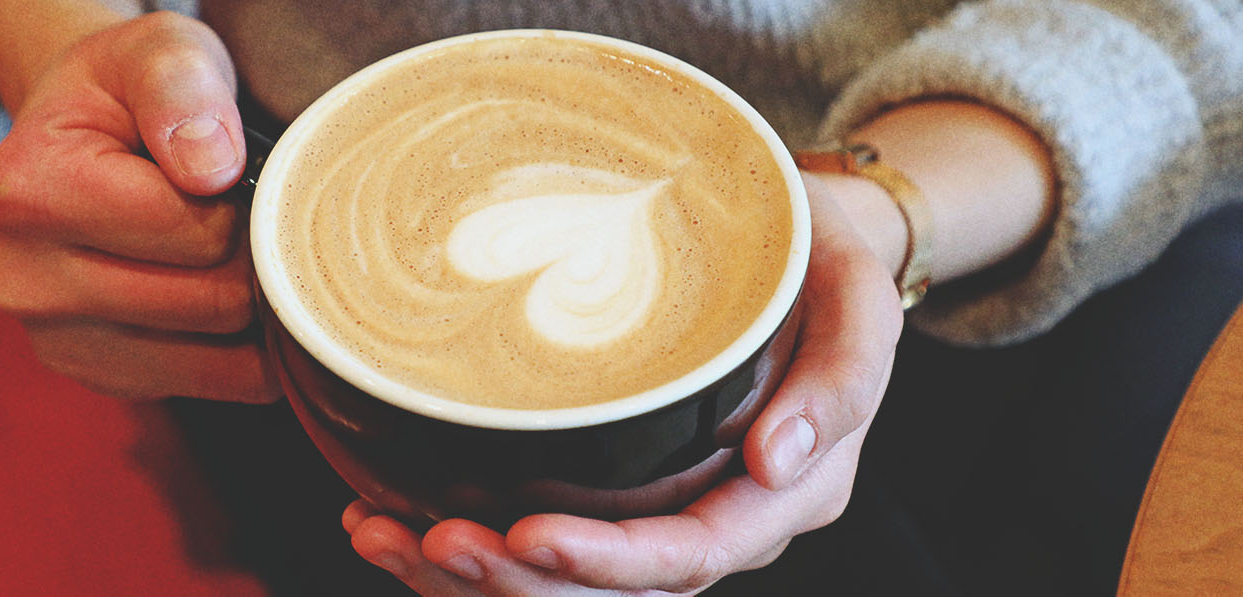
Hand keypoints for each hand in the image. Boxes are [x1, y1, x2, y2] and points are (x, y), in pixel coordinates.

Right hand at [0, 12, 274, 402]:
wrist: (79, 137)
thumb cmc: (128, 92)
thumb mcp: (157, 50)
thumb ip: (184, 87)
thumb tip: (210, 170)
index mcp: (27, 195)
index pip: (198, 231)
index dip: (235, 198)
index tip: (214, 169)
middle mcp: (23, 284)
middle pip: (212, 301)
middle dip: (246, 255)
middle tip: (229, 209)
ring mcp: (56, 344)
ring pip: (218, 357)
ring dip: (246, 306)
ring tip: (219, 248)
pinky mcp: (99, 380)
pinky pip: (213, 384)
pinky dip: (237, 347)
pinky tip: (212, 290)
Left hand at [342, 178, 905, 594]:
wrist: (799, 243)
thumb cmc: (818, 257)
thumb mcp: (859, 295)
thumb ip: (845, 375)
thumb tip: (779, 462)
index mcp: (783, 494)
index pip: (688, 557)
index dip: (605, 561)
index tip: (524, 532)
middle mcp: (721, 522)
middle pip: (613, 593)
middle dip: (515, 582)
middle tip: (428, 539)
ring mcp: (664, 514)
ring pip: (564, 587)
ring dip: (471, 580)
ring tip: (383, 535)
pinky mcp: (614, 494)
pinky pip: (540, 548)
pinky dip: (463, 545)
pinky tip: (383, 521)